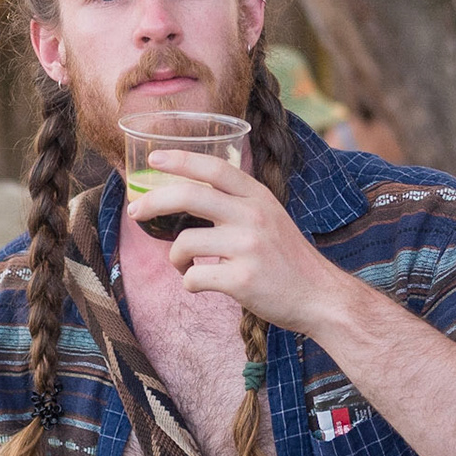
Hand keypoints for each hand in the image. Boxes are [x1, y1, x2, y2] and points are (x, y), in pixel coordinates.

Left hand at [125, 149, 352, 332]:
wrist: (319, 295)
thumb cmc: (287, 258)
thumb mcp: (270, 216)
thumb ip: (237, 204)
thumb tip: (187, 199)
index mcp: (258, 197)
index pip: (215, 167)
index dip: (181, 159)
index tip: (154, 159)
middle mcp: (253, 216)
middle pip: (188, 196)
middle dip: (152, 201)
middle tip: (135, 212)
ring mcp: (247, 247)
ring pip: (184, 243)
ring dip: (175, 259)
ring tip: (185, 267)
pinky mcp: (241, 279)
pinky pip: (193, 278)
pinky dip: (190, 284)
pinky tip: (202, 285)